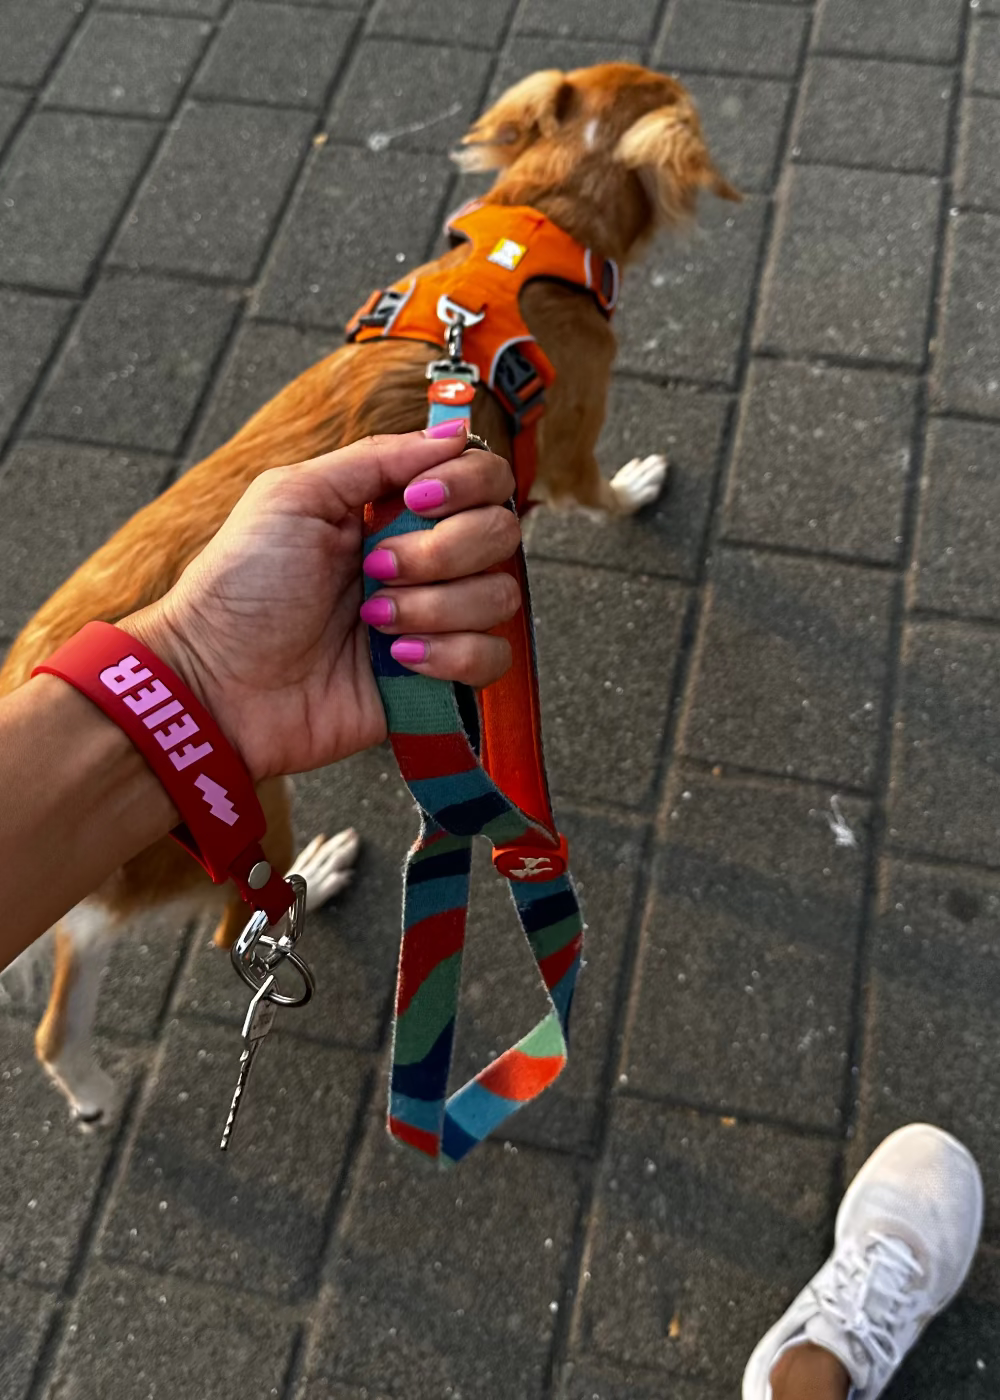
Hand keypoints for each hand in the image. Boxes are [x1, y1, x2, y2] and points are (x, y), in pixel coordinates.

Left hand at [122, 428, 520, 779]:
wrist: (220, 683)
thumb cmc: (241, 588)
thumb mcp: (293, 496)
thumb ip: (376, 458)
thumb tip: (451, 434)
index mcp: (394, 510)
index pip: (482, 478)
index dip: (466, 484)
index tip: (417, 501)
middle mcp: (425, 560)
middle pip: (500, 534)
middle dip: (441, 552)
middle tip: (375, 570)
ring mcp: (435, 619)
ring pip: (499, 597)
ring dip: (435, 607)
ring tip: (373, 622)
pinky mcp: (438, 678)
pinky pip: (491, 657)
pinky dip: (450, 655)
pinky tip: (397, 660)